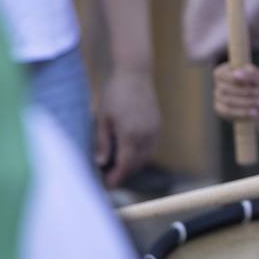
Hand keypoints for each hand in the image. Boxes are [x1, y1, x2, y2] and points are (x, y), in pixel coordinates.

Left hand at [96, 69, 159, 185]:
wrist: (135, 73)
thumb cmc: (115, 93)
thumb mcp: (102, 118)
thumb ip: (102, 142)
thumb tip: (100, 163)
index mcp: (130, 134)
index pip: (125, 165)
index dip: (117, 177)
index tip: (107, 185)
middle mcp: (146, 135)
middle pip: (137, 163)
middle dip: (125, 174)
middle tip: (110, 178)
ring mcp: (154, 130)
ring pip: (146, 156)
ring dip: (134, 165)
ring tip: (119, 167)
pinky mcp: (158, 124)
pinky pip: (152, 146)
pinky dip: (142, 154)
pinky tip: (131, 152)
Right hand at [212, 62, 258, 126]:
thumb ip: (252, 74)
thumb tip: (237, 73)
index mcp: (227, 70)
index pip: (220, 74)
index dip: (232, 78)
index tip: (250, 83)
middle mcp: (220, 83)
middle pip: (224, 88)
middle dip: (245, 92)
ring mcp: (219, 97)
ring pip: (228, 101)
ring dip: (247, 102)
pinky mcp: (221, 110)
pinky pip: (228, 112)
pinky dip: (243, 112)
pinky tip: (254, 113)